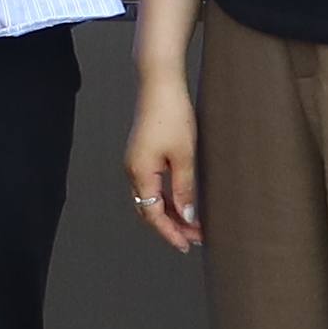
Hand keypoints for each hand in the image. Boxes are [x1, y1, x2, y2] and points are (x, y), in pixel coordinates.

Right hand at [123, 79, 200, 252]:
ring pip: (150, 198)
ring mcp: (136, 162)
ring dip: (170, 213)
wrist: (159, 83)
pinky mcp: (142, 154)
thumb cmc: (172, 114)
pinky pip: (152, 185)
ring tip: (192, 224)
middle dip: (171, 227)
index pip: (153, 214)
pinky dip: (167, 198)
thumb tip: (187, 216)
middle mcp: (133, 170)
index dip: (170, 233)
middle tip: (195, 239)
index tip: (187, 245)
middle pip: (148, 210)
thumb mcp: (184, 155)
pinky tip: (182, 201)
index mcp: (139, 173)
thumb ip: (185, 188)